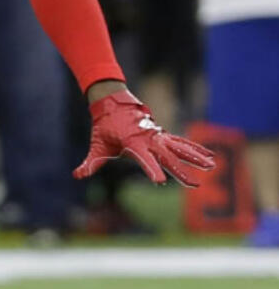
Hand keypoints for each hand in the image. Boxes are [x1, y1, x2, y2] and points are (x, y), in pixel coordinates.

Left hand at [75, 89, 215, 186]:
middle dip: (181, 171)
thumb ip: (90, 163)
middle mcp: (148, 139)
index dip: (151, 170)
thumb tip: (77, 175)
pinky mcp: (163, 135)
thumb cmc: (104, 128)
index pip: (144, 159)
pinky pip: (181, 142)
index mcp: (132, 143)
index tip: (160, 182)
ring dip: (195, 157)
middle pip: (167, 157)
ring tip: (211, 166)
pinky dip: (195, 148)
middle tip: (194, 184)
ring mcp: (158, 136)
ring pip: (180, 147)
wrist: (113, 104)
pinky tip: (210, 156)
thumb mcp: (97, 146)